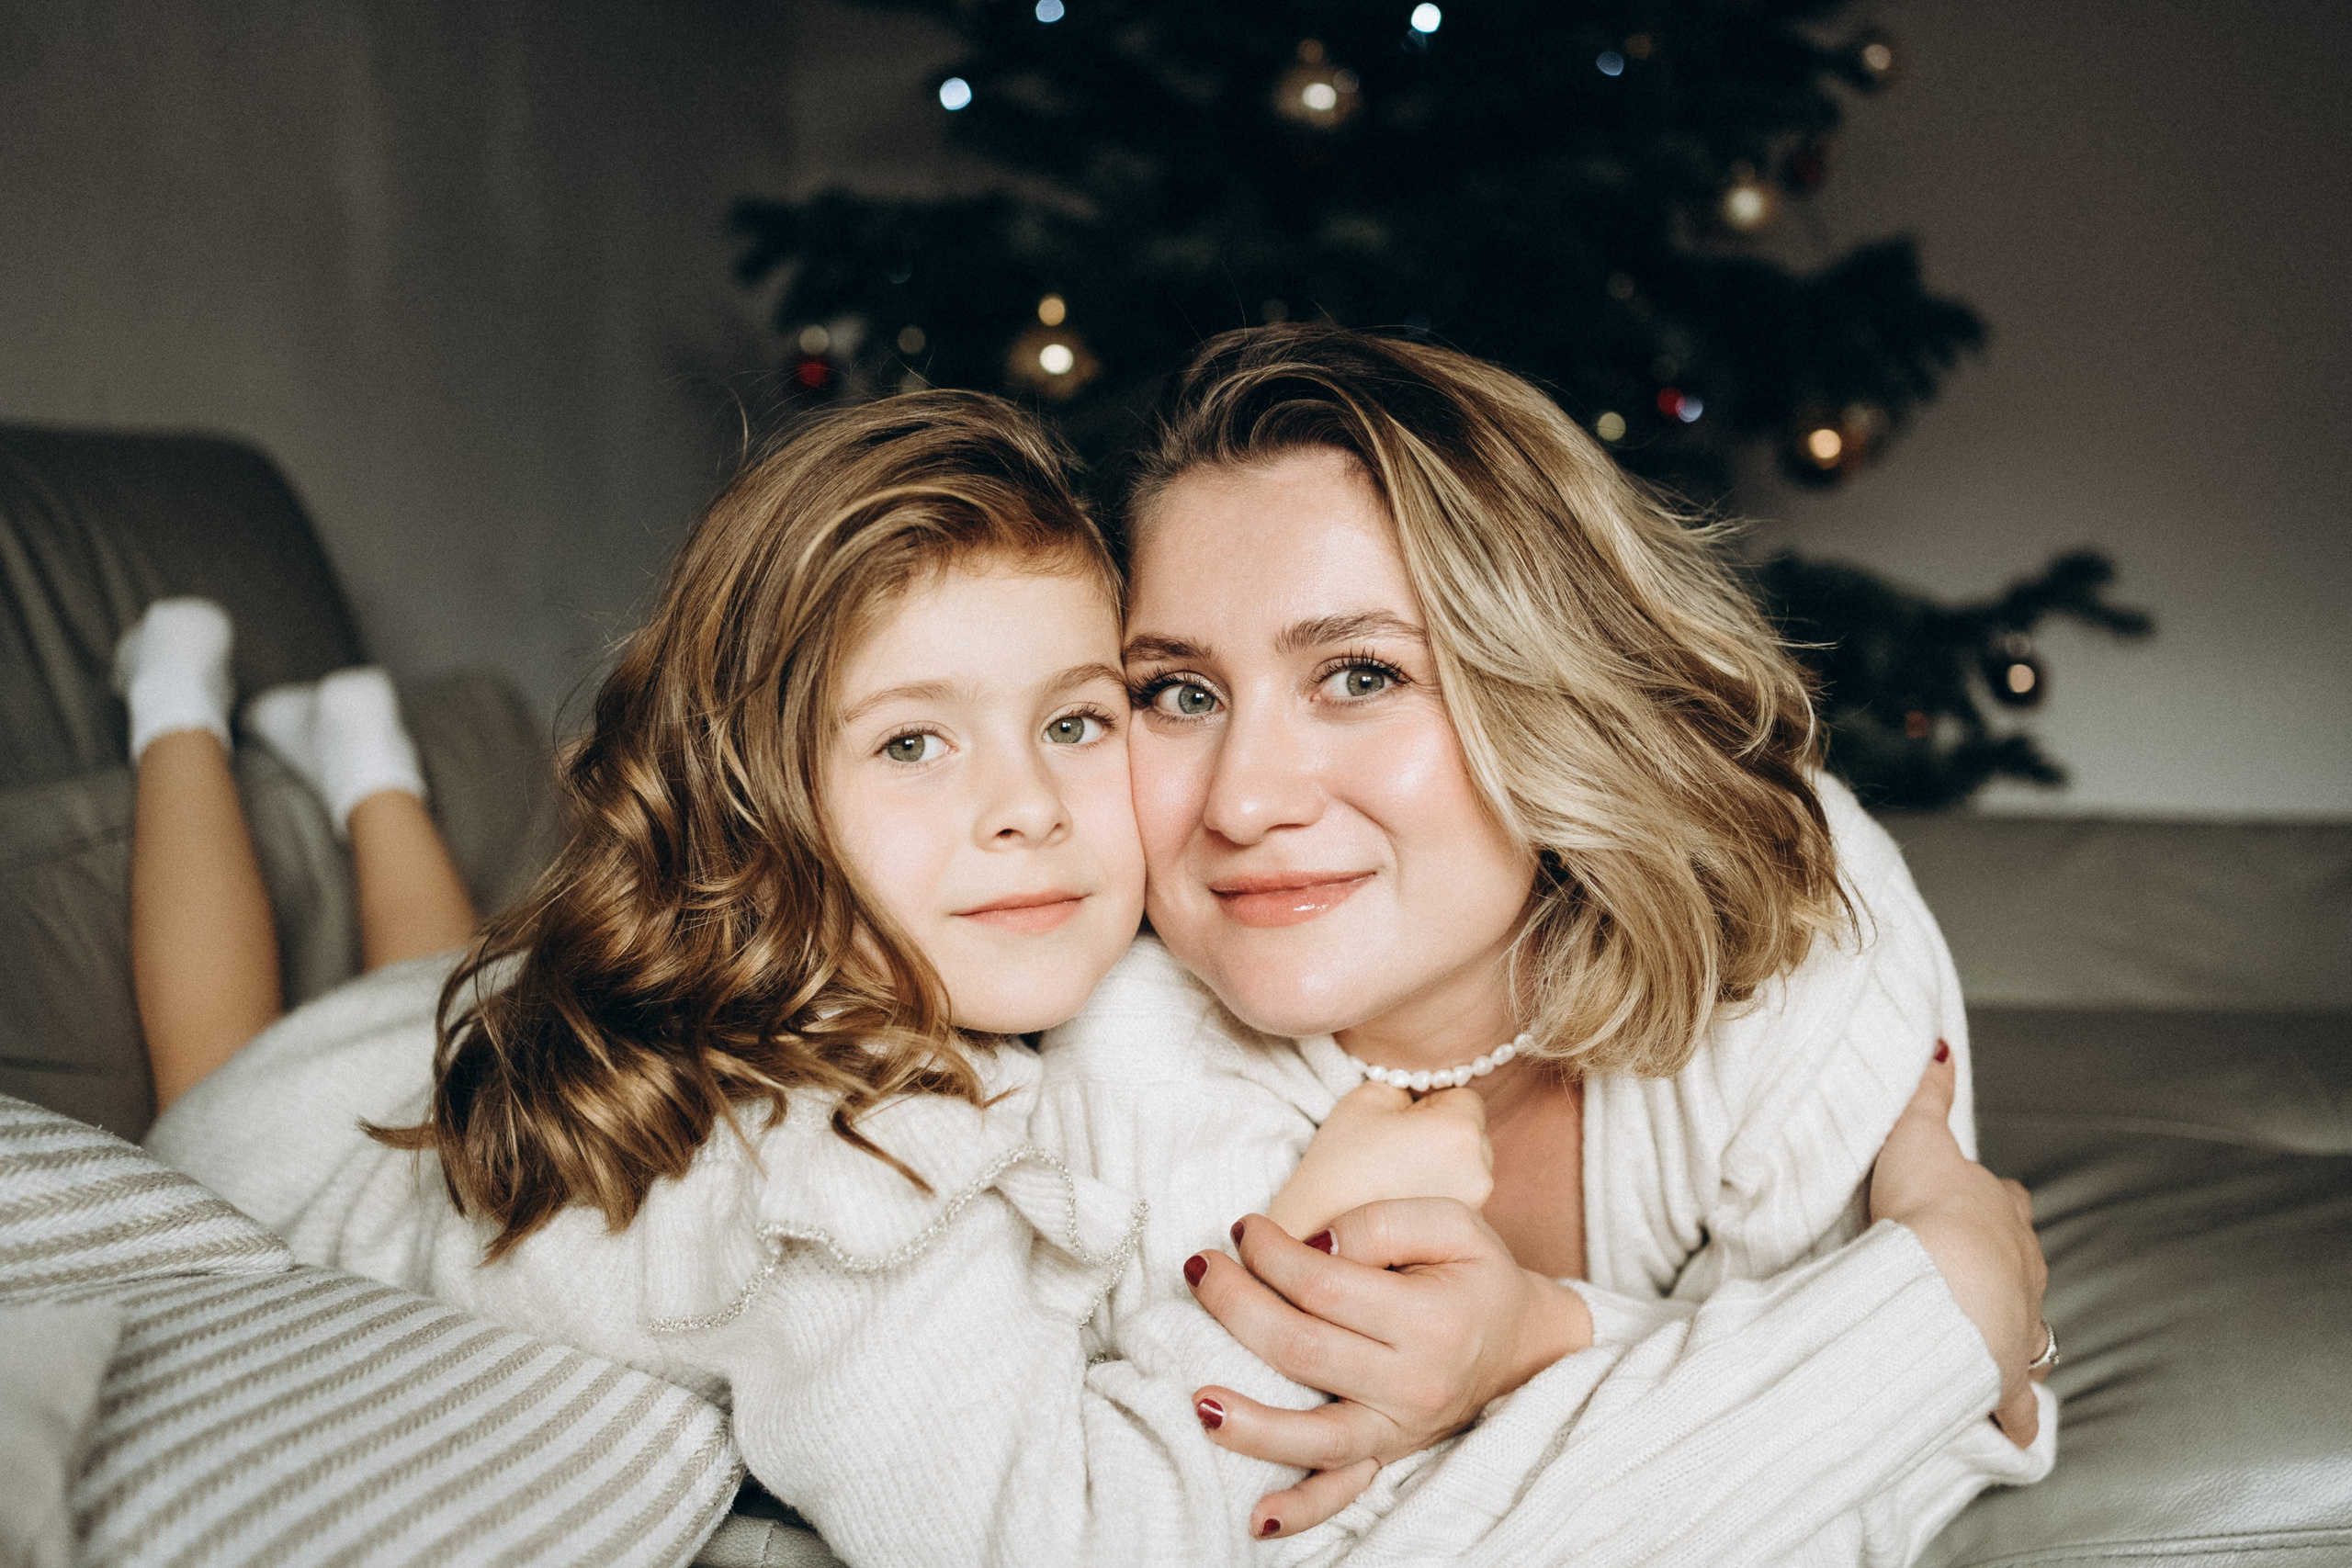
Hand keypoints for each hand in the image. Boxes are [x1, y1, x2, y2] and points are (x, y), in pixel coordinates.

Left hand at [1185, 1197, 1591, 1537]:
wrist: (1523, 1346)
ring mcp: (1398, 1431)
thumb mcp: (1451, 1225)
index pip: (1324, 1287)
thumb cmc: (1476, 1277)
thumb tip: (1311, 1243)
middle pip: (1302, 1351)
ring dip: (1249, 1421)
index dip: (1271, 1253)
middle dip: (1236, 1306)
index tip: (1243, 1229)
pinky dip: (1300, 1510)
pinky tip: (1257, 1518)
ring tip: (1196, 1397)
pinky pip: (1341, 1493)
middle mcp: (1414, 1385)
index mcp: (1430, 1321)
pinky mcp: (1386, 1457)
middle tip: (1200, 1268)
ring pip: (1313, 1436)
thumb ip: (1380, 1224)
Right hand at [1265, 1081, 1492, 1239]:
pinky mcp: (1466, 1231)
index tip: (1397, 1123)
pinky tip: (1402, 1201)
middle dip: (1440, 1133)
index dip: (1427, 1103)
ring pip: (1466, 1164)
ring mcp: (1477, 1205)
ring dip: (1441, 1163)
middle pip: (1470, 1131)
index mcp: (1459, 1130)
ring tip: (1395, 1178)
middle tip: (1394, 1149)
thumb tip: (1423, 1094)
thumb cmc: (1339, 1166)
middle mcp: (1481, 1170)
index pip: (1461, 1096)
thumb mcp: (1364, 1100)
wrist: (1319, 1238)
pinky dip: (1437, 1192)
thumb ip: (1405, 1084)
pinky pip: (1459, 1193)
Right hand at [1870, 1044, 2051, 1446]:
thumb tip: (1940, 1047)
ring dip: (2007, 1335)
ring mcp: (2018, 1324)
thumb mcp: (1919, 1136)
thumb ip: (1928, 1093)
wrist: (1945, 1284)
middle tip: (1970, 1277)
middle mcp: (2023, 1268)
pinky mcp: (2003, 1375)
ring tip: (1983, 1343)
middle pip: (2022, 1263)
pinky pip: (2014, 1400)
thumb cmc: (1928, 1210)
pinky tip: (2010, 1429)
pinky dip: (2013, 1414)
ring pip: (2025, 1329)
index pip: (2006, 1201)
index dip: (1989, 1203)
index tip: (1968, 1207)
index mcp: (2003, 1214)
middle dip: (2003, 1270)